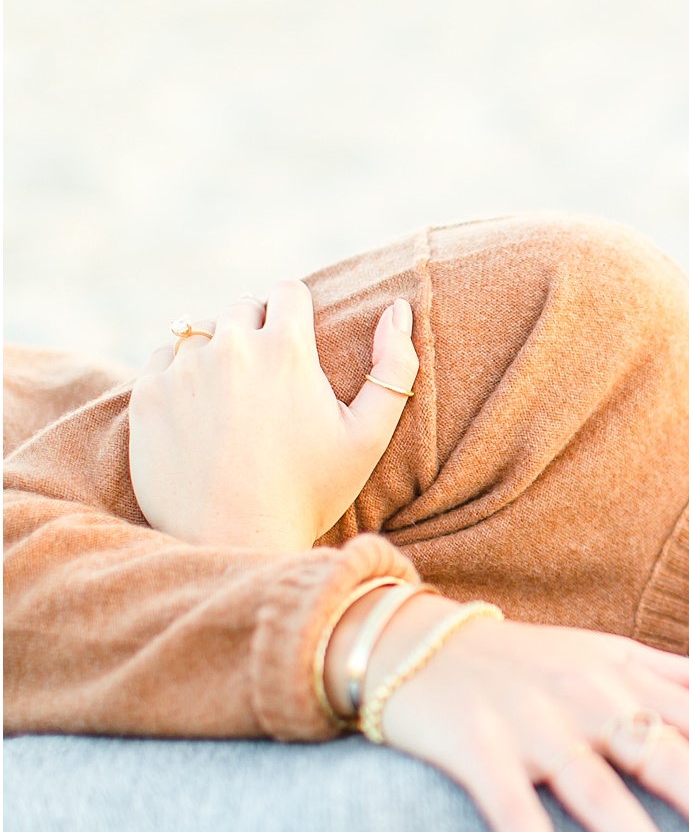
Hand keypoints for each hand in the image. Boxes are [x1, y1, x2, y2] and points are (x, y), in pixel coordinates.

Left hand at [128, 281, 418, 550]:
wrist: (235, 540)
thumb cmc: (311, 492)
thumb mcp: (369, 435)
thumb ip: (395, 367)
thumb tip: (399, 309)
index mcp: (286, 348)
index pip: (289, 291)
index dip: (298, 314)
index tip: (299, 343)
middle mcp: (231, 346)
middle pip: (243, 306)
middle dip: (258, 331)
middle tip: (268, 380)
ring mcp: (183, 369)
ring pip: (200, 332)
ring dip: (216, 351)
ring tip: (233, 398)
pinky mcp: (147, 394)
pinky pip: (162, 361)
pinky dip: (180, 376)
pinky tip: (201, 414)